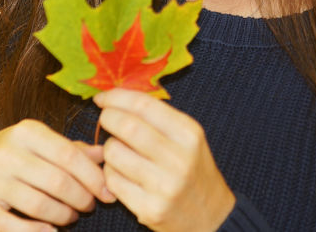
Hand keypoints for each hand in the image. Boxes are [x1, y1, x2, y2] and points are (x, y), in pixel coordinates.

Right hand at [0, 118, 113, 231]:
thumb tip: (103, 154)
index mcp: (25, 132)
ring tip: (71, 217)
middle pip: (57, 182)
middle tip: (89, 206)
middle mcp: (6, 153)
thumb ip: (71, 149)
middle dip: (81, 199)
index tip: (107, 192)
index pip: (69, 155)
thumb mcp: (38, 144)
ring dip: (63, 215)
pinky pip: (14, 226)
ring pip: (39, 205)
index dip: (93, 177)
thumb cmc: (11, 156)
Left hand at [95, 89, 235, 231]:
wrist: (212, 217)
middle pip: (126, 126)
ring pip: (113, 153)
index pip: (144, 105)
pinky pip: (112, 181)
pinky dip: (110, 173)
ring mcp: (164, 186)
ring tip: (119, 152)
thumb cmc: (194, 171)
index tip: (103, 98)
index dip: (117, 97)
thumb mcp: (188, 139)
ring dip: (108, 149)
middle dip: (108, 118)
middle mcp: (178, 159)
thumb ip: (158, 117)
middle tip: (106, 120)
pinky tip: (122, 174)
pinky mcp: (149, 209)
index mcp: (189, 134)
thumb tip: (116, 97)